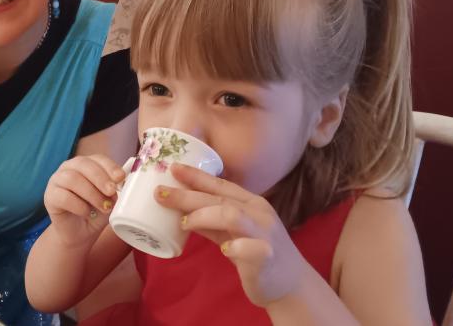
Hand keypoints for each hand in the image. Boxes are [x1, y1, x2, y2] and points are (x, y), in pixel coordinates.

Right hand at [44, 154, 126, 248]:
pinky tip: (86, 213)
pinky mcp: (49, 196)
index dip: (109, 166)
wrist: (79, 233)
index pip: (97, 158)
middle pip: (83, 164)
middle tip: (111, 191)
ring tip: (102, 207)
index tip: (120, 178)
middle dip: (100, 178)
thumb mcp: (109, 199)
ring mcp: (56, 181)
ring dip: (91, 193)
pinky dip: (78, 205)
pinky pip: (63, 196)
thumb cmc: (95, 212)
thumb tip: (121, 184)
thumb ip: (114, 190)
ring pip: (72, 179)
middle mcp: (69, 168)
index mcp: (85, 164)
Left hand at [156, 163, 309, 306]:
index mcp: (251, 203)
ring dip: (203, 216)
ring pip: (231, 215)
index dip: (195, 175)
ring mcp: (264, 234)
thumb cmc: (258, 254)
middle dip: (187, 195)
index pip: (220, 184)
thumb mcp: (233, 233)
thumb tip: (179, 210)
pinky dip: (235, 247)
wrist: (292, 285)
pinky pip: (249, 248)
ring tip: (183, 223)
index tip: (172, 168)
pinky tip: (224, 250)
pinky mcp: (266, 257)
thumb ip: (211, 222)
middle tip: (160, 194)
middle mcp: (258, 213)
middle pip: (219, 198)